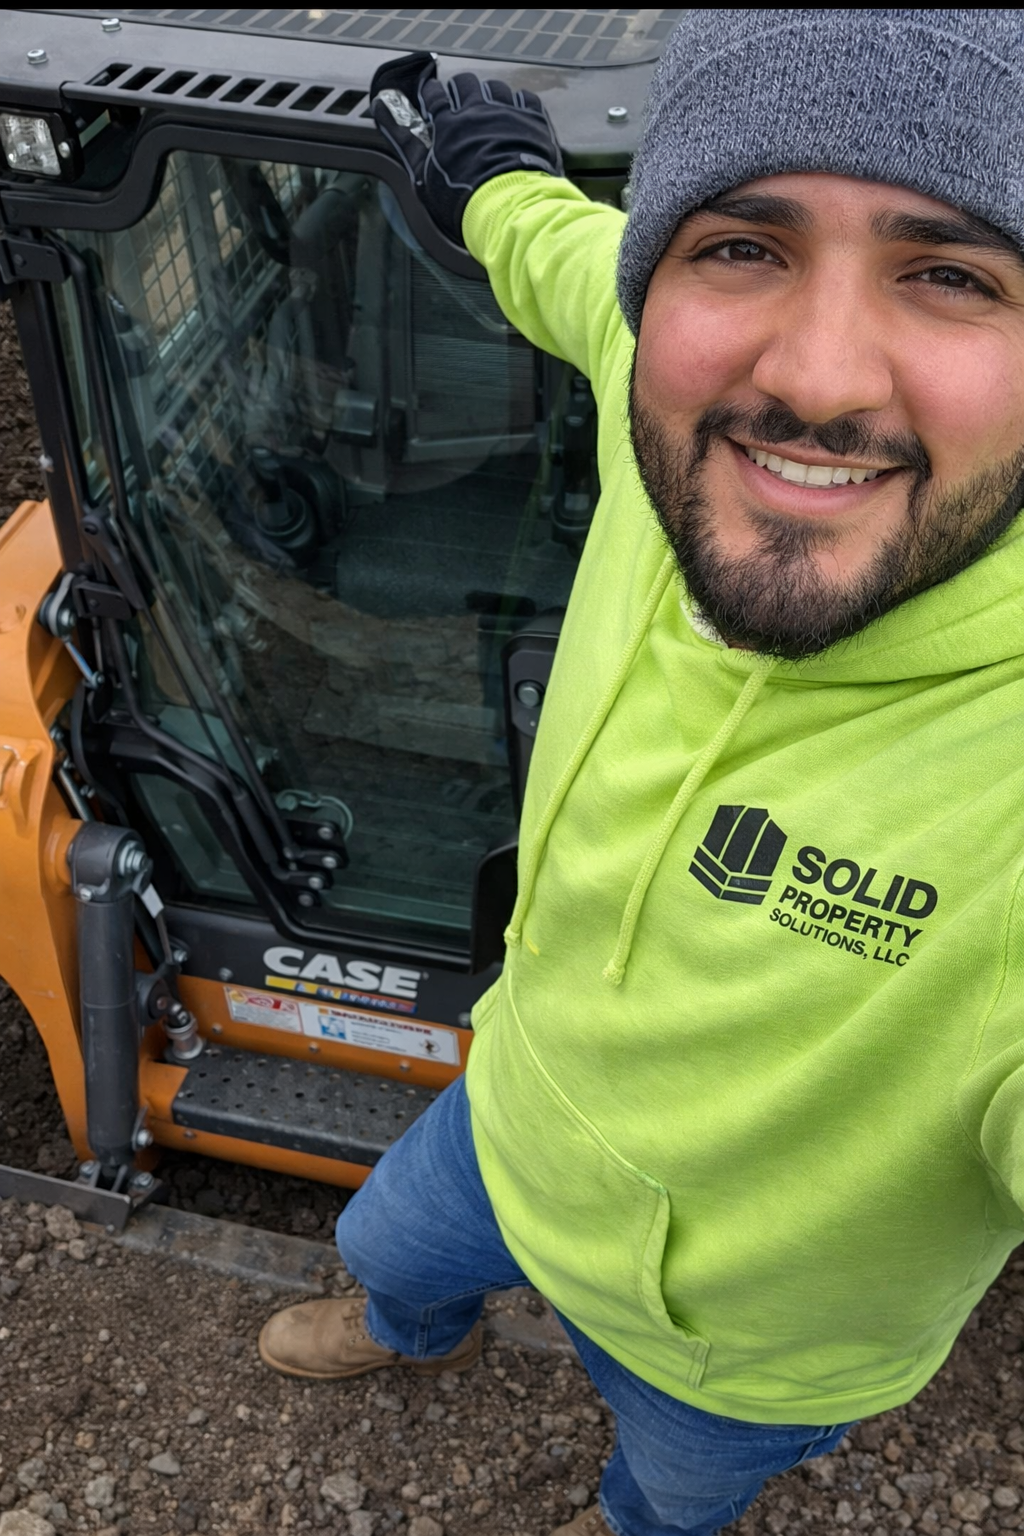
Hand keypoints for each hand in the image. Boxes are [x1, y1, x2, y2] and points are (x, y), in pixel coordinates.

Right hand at [370, 53, 563, 244]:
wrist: (509, 207)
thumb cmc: (463, 198)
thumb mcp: (423, 172)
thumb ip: (402, 137)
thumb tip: (381, 106)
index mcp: (449, 122)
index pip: (434, 95)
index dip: (433, 97)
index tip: (434, 103)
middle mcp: (477, 110)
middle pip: (465, 84)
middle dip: (462, 92)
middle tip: (463, 109)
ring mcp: (506, 112)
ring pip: (495, 87)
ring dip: (490, 97)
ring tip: (490, 114)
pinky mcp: (532, 120)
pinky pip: (524, 97)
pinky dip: (518, 104)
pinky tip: (516, 118)